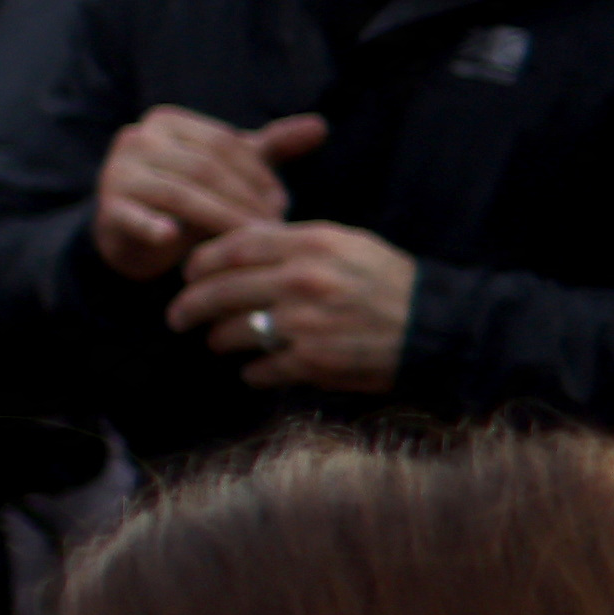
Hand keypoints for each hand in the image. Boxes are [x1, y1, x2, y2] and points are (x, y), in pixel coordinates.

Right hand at [94, 109, 322, 280]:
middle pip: (203, 168)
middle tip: (273, 227)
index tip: (283, 203)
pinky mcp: (107, 209)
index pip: (223, 144)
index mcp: (166, 122)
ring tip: (250, 240)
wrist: (134, 234)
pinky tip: (171, 237)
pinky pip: (134, 216)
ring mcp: (117, 173)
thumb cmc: (191, 195)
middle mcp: (137, 139)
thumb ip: (269, 148)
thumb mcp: (229, 169)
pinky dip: (152, 226)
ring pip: (179, 194)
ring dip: (220, 218)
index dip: (259, 174)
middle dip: (244, 199)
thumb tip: (320, 126)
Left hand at [172, 212, 418, 394]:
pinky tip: (255, 369)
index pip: (233, 248)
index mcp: (311, 245)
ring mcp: (305, 324)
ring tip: (219, 341)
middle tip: (176, 316)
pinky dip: (253, 372)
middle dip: (188, 306)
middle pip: (219, 291)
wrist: (437, 327)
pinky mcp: (313, 363)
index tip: (186, 273)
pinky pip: (260, 370)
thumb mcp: (346, 244)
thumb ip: (292, 242)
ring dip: (219, 340)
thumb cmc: (388, 281)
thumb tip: (238, 243)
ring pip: (232, 332)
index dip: (200, 262)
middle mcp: (302, 281)